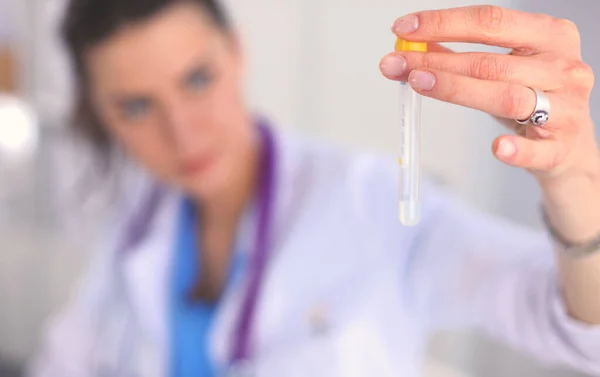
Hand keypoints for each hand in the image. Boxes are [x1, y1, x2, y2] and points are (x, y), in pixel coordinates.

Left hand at [379, 5, 598, 180]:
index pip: (491, 21)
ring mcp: (566, 109)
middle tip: (395, 63)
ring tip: (416, 83)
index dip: (444, 23)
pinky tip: (496, 147)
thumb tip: (413, 43)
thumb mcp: (505, 69)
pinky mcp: (561, 148)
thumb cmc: (534, 98)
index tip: (404, 27)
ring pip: (505, 98)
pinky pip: (535, 150)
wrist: (570, 147)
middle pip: (490, 62)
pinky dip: (515, 148)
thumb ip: (463, 54)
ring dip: (456, 90)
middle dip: (436, 60)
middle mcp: (562, 67)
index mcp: (549, 36)